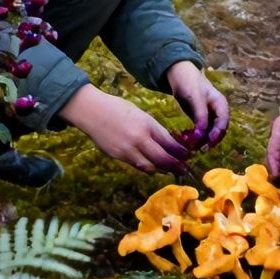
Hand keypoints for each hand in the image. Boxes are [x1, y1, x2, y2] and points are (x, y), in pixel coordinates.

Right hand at [59, 85, 189, 174]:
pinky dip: (147, 168)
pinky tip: (153, 168)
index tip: (188, 156)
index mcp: (147, 125)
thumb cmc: (116, 107)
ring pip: (150, 166)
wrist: (91, 111)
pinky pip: (137, 166)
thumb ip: (152, 129)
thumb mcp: (140, 114)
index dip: (180, 152)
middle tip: (184, 169)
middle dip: (175, 166)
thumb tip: (166, 143)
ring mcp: (127, 150)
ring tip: (170, 171)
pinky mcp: (118, 156)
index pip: (169, 143)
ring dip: (162, 170)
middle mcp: (139, 139)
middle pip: (162, 159)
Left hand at [165, 61, 229, 145]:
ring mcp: (210, 115)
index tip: (208, 142)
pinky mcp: (201, 118)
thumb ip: (200, 115)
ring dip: (203, 140)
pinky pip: (202, 131)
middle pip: (219, 130)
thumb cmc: (189, 82)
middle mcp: (218, 111)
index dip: (217, 133)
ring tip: (192, 146)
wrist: (180, 75)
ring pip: (210, 132)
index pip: (223, 122)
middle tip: (200, 149)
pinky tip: (187, 140)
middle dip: (210, 140)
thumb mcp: (195, 98)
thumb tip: (202, 135)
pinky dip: (196, 136)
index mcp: (221, 104)